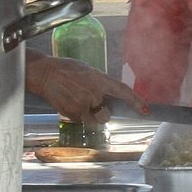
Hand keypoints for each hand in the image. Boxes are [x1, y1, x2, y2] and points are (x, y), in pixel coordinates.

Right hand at [25, 53, 147, 122]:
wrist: (45, 74)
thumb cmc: (66, 70)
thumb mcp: (88, 71)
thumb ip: (100, 84)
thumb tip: (109, 97)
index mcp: (99, 80)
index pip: (123, 91)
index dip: (135, 102)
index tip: (146, 111)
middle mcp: (94, 94)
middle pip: (107, 115)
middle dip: (103, 113)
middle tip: (93, 104)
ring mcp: (83, 105)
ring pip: (94, 121)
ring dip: (90, 116)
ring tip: (78, 102)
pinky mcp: (72, 114)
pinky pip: (80, 121)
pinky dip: (77, 115)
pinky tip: (69, 103)